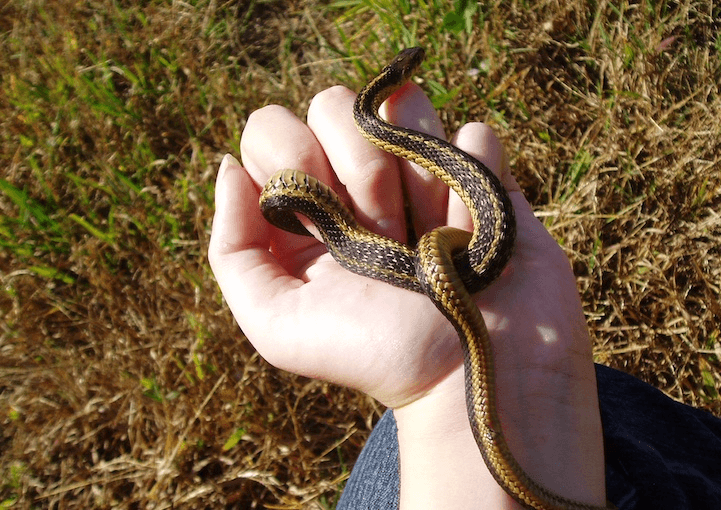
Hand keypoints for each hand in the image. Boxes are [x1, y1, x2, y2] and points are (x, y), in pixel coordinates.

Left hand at [208, 83, 605, 507]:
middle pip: (337, 106)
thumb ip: (234, 251)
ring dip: (418, 169)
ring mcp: (421, 173)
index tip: (320, 214)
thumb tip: (229, 169)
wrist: (477, 377)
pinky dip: (474, 175)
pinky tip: (471, 228)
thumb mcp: (280, 325)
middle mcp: (357, 184)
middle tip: (381, 239)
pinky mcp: (482, 178)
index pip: (272, 129)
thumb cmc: (381, 358)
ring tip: (430, 234)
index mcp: (306, 210)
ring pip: (406, 104)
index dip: (291, 158)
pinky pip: (474, 136)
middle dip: (359, 172)